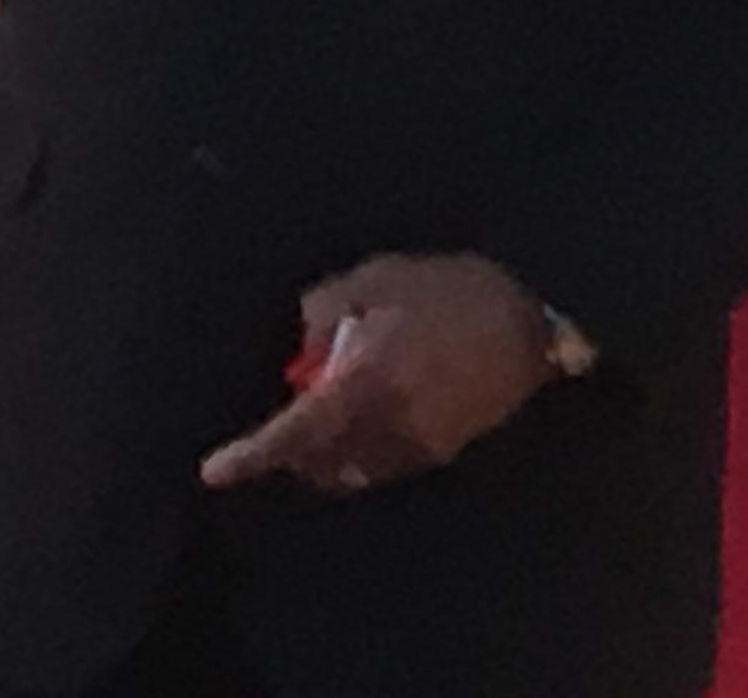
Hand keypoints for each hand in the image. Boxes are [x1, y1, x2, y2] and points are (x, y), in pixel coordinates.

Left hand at [199, 252, 552, 497]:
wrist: (532, 319)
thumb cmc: (449, 290)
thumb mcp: (376, 278)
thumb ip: (326, 312)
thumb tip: (304, 348)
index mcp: (367, 382)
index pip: (297, 432)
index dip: (253, 454)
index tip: (215, 470)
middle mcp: (390, 427)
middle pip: (320, 463)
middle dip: (291, 449)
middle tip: (283, 416)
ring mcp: (420, 447)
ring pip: (352, 470)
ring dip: (328, 450)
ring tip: (329, 405)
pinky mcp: (443, 452)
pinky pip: (384, 463)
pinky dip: (362, 447)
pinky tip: (371, 407)